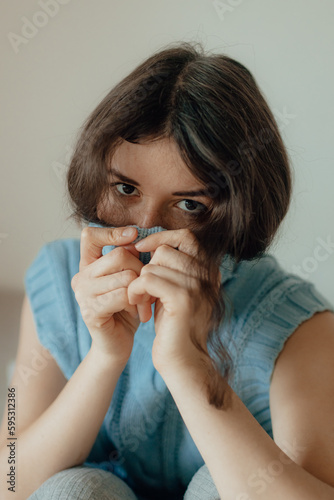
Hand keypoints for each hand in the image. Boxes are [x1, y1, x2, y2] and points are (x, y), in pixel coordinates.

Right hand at [71, 226, 151, 365]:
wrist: (117, 344)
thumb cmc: (125, 309)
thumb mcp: (128, 279)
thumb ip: (128, 259)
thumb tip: (135, 238)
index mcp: (87, 265)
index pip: (89, 235)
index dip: (112, 232)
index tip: (133, 235)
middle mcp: (80, 277)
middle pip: (118, 255)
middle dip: (140, 270)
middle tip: (147, 287)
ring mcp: (83, 294)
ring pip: (125, 276)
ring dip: (141, 290)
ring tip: (143, 302)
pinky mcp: (91, 311)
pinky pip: (123, 296)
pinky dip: (136, 304)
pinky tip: (136, 313)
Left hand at [127, 229, 220, 372]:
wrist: (182, 362)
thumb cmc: (173, 327)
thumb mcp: (174, 292)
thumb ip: (171, 269)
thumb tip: (152, 243)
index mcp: (207, 272)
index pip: (187, 237)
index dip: (162, 237)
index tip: (142, 247)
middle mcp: (207, 276)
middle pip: (166, 250)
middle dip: (147, 266)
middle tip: (142, 289)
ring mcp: (196, 287)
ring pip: (154, 264)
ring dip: (139, 281)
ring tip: (141, 300)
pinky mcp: (183, 300)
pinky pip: (148, 278)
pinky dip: (137, 289)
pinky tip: (138, 304)